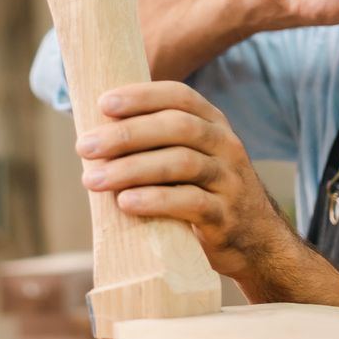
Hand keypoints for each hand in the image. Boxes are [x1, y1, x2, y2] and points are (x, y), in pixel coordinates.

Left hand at [76, 81, 298, 290]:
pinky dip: (154, 200)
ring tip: (92, 179)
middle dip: (126, 134)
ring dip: (131, 168)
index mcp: (213, 124)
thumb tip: (93, 130)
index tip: (103, 103)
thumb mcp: (191, 158)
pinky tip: (125, 203)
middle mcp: (225, 145)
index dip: (142, 96)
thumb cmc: (203, 193)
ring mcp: (229, 180)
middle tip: (84, 146)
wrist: (254, 241)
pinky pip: (190, 202)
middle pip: (177, 127)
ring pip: (181, 163)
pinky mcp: (225, 216)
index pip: (179, 96)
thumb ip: (157, 142)